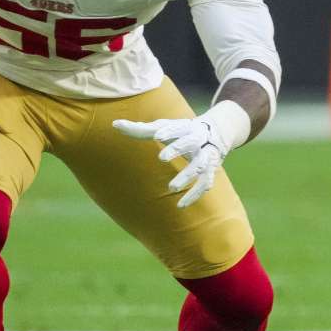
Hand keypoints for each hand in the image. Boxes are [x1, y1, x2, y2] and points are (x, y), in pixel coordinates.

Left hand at [113, 111, 239, 208]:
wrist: (216, 132)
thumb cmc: (180, 131)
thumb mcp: (163, 128)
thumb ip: (139, 129)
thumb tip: (114, 124)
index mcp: (184, 127)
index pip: (176, 127)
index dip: (168, 130)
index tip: (156, 135)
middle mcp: (197, 140)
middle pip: (189, 142)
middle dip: (177, 149)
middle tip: (162, 158)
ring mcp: (205, 156)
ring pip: (199, 166)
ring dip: (186, 176)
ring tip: (171, 188)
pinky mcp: (210, 171)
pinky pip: (205, 184)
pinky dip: (194, 195)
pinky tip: (181, 205)